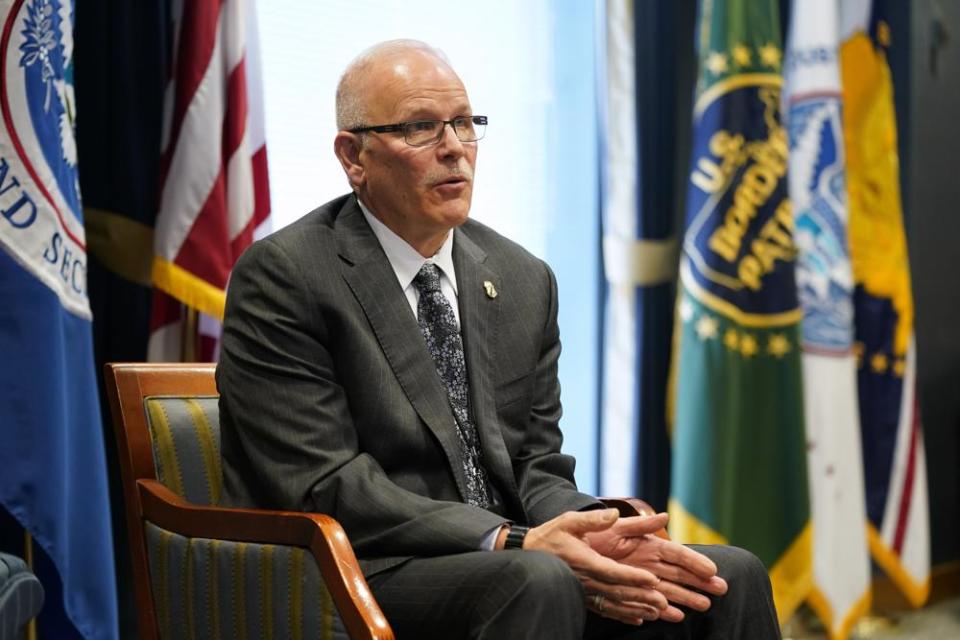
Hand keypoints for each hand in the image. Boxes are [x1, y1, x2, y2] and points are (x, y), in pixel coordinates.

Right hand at [522, 508, 668, 625]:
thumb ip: (593, 519)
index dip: (633, 576)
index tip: (652, 579)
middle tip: (663, 601)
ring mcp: (584, 590)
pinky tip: (637, 618)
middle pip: (618, 591)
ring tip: (657, 611)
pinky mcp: (583, 596)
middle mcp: (586, 579)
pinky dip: (623, 615)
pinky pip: (605, 609)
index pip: (612, 571)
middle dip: (641, 596)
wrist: (529, 554)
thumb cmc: (551, 536)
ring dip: (637, 608)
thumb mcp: (569, 521)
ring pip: (614, 603)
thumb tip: (614, 513)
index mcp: (585, 560)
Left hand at [585, 512, 727, 621]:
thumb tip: (664, 517)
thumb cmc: (585, 532)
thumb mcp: (610, 526)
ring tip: (705, 605)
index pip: (674, 553)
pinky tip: (676, 616)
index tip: (712, 570)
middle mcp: (644, 561)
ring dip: (685, 597)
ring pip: (666, 589)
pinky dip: (661, 609)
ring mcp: (636, 576)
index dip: (694, 561)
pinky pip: (647, 601)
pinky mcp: (625, 588)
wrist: (559, 546)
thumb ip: (636, 525)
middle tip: (721, 590)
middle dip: (699, 581)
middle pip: (677, 573)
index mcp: (643, 543)